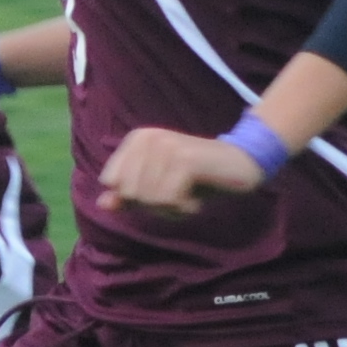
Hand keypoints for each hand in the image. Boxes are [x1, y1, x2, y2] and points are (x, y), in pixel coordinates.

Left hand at [97, 126, 269, 219]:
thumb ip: (128, 195)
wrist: (244, 163)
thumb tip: (102, 204)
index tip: (161, 189)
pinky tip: (196, 200)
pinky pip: (168, 199)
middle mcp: (147, 138)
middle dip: (153, 204)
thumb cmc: (198, 177)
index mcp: (136, 139)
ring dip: (170, 208)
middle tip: (178, 195)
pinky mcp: (184, 160)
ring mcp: (165, 147)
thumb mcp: (158, 187)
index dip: (135, 196)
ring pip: (147, 198)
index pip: (112, 182)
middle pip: (128, 192)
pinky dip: (183, 208)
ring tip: (188, 196)